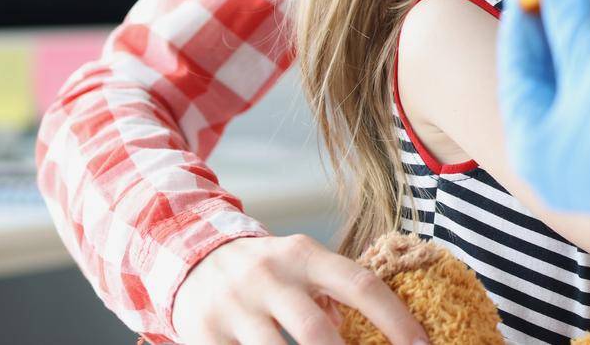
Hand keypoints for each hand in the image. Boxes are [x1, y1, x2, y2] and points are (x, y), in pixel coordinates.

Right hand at [172, 234, 428, 344]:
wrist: (193, 258)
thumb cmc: (268, 270)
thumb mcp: (303, 265)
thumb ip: (336, 293)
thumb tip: (386, 331)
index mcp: (306, 255)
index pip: (361, 285)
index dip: (396, 319)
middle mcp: (270, 277)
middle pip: (316, 330)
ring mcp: (234, 307)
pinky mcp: (204, 334)